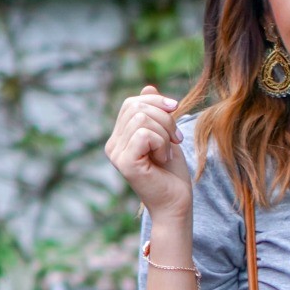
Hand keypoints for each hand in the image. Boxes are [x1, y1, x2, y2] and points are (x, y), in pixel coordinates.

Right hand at [105, 85, 191, 217]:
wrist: (176, 202)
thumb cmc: (172, 173)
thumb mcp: (166, 135)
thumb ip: (155, 113)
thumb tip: (148, 87)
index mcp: (120, 137)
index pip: (133, 103)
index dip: (158, 104)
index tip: (175, 122)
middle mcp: (112, 145)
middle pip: (137, 107)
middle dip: (165, 119)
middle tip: (175, 140)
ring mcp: (116, 154)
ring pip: (142, 119)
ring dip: (165, 134)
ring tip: (167, 153)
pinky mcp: (124, 162)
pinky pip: (144, 134)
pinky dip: (161, 144)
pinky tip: (163, 159)